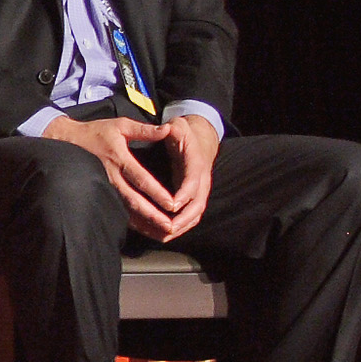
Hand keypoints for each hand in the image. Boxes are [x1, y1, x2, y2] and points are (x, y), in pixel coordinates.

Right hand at [42, 110, 181, 239]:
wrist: (67, 141)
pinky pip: (119, 210)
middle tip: (170, 227)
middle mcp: (113, 176)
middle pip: (135, 200)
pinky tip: (145, 230)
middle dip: (153, 215)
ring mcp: (106, 187)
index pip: (141, 179)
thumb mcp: (120, 125)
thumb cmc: (96, 132)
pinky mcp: (103, 193)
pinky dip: (133, 222)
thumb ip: (145, 130)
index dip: (156, 192)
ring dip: (144, 222)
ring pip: (127, 209)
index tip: (172, 204)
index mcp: (120, 159)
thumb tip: (167, 129)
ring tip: (161, 232)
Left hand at [149, 110, 218, 239]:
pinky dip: (176, 228)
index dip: (185, 194)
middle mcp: (201, 182)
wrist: (199, 140)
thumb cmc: (184, 133)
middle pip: (197, 206)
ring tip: (161, 235)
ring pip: (193, 216)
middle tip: (167, 229)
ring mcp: (199, 193)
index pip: (194, 182)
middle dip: (183, 219)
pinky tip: (159, 233)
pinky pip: (187, 218)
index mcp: (197, 164)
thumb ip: (173, 128)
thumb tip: (168, 128)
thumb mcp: (179, 125)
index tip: (173, 205)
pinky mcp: (192, 200)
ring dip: (179, 228)